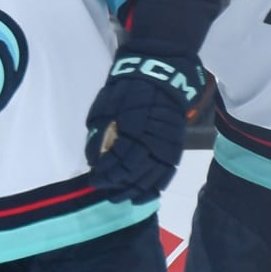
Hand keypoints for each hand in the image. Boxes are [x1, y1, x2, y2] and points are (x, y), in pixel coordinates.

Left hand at [83, 50, 205, 203]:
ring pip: (151, 176)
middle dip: (118, 186)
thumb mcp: (105, 107)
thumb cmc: (127, 87)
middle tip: (107, 193)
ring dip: (137, 190)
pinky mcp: (176, 144)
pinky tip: (148, 195)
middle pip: (133, 173)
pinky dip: (158, 185)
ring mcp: (165, 143)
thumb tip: (94, 159)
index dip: (106, 175)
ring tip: (125, 199)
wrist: (160, 72)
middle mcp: (149, 139)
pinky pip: (168, 171)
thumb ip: (99, 134)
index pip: (117, 162)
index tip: (96, 180)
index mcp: (130, 129)